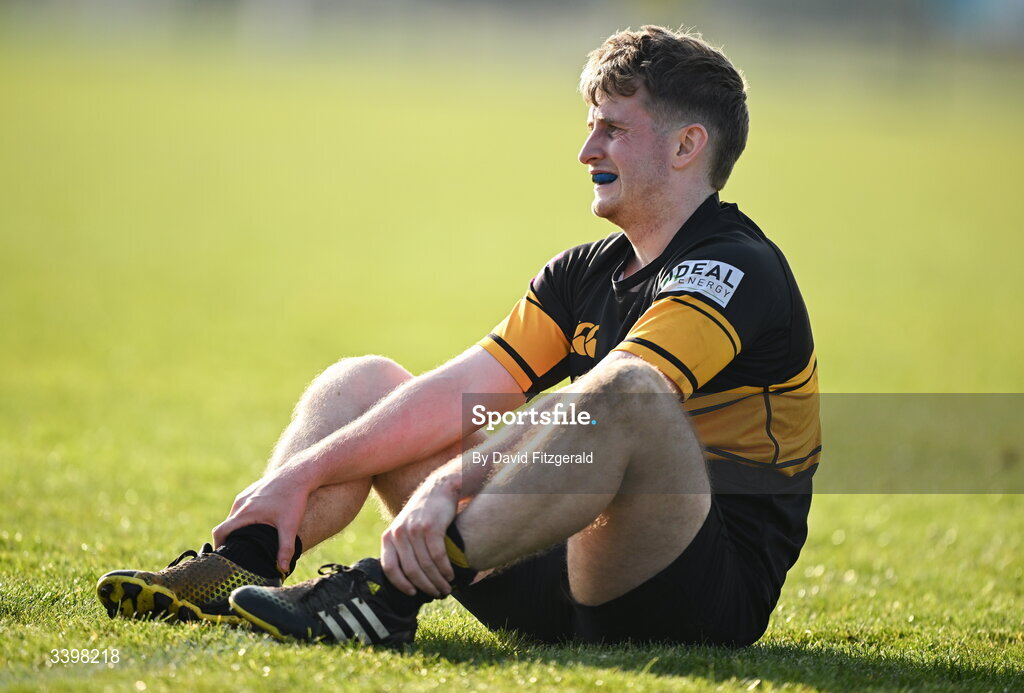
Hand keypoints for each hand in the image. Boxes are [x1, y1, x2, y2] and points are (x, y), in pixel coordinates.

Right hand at [212, 464, 312, 574]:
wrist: (300, 473)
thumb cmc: (294, 498)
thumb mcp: (290, 525)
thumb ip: (285, 548)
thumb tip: (282, 569)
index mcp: (244, 512)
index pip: (220, 532)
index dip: (218, 546)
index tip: (223, 558)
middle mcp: (240, 503)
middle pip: (226, 526)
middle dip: (229, 540)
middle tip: (238, 555)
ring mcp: (245, 495)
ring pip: (234, 516)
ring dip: (236, 529)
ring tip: (247, 542)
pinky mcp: (252, 490)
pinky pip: (241, 508)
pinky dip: (243, 519)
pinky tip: (256, 527)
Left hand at [380, 472, 458, 596]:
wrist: (439, 489)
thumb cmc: (424, 513)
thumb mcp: (405, 528)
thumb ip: (402, 548)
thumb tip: (406, 579)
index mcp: (389, 536)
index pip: (390, 568)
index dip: (401, 584)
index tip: (414, 594)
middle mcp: (398, 533)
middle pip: (410, 570)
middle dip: (425, 586)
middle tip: (437, 594)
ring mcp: (414, 529)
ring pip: (425, 565)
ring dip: (438, 581)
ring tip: (446, 587)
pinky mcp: (431, 527)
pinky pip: (437, 556)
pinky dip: (445, 569)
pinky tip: (451, 575)